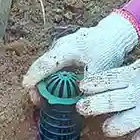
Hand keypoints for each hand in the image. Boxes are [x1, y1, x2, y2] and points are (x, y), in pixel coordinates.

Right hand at [22, 12, 139, 98]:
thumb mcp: (100, 71)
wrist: (112, 34)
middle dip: (35, 83)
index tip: (26, 86)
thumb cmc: (107, 51)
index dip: (35, 75)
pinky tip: (53, 90)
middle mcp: (59, 46)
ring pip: (44, 65)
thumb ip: (89, 87)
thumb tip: (80, 105)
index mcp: (68, 49)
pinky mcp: (60, 50)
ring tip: (42, 99)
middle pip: (40, 65)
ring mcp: (58, 46)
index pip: (47, 63)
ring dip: (42, 81)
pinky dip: (48, 77)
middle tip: (35, 100)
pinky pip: (50, 65)